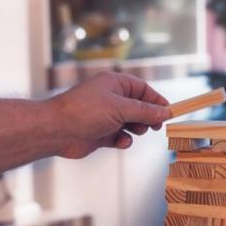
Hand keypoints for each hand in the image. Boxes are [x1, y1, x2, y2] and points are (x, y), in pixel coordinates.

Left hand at [48, 72, 171, 157]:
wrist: (56, 131)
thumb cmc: (85, 112)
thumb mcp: (121, 108)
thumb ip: (145, 111)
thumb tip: (165, 112)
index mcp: (114, 84)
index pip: (143, 89)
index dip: (157, 101)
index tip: (169, 112)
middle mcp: (110, 98)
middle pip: (139, 107)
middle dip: (147, 117)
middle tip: (155, 127)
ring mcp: (105, 116)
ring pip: (131, 124)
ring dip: (136, 130)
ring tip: (133, 132)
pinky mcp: (101, 133)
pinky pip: (120, 137)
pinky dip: (123, 140)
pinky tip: (120, 142)